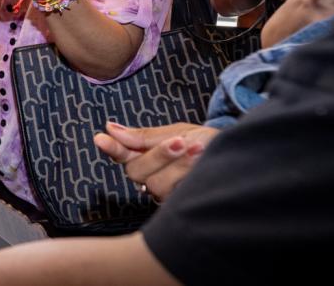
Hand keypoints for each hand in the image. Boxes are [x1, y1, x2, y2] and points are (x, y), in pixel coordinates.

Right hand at [94, 121, 217, 200]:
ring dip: (177, 165)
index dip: (111, 147)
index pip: (121, 153)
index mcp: (144, 153)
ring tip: (198, 149)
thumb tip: (110, 128)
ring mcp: (164, 192)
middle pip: (136, 171)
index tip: (101, 138)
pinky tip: (200, 162)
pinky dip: (187, 174)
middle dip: (157, 155)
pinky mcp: (178, 205)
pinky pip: (174, 194)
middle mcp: (149, 175)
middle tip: (179, 141)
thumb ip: (144, 136)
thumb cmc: (202, 141)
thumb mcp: (175, 131)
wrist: (233, 156)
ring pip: (155, 184)